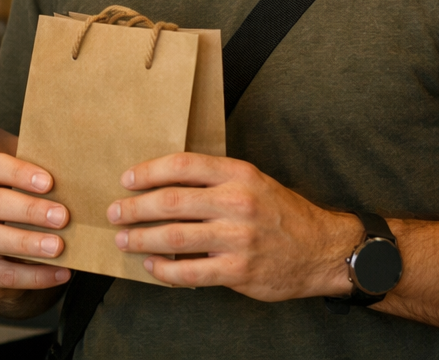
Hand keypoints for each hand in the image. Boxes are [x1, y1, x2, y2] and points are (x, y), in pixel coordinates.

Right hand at [0, 150, 72, 300]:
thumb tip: (80, 189)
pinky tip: (59, 273)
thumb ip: (43, 192)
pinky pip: (2, 274)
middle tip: (61, 217)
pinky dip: (34, 275)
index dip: (19, 172)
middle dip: (29, 210)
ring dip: (27, 242)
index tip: (49, 182)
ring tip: (58, 247)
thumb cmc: (20, 218)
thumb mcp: (25, 198)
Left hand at [109, 152, 359, 299]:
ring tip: (124, 240)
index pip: (182, 165)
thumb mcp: (253, 182)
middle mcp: (237, 203)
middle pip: (170, 202)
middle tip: (114, 212)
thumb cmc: (281, 213)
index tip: (126, 180)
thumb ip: (214, 180)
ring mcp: (238, 239)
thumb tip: (162, 183)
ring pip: (173, 237)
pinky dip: (164, 270)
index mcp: (238, 174)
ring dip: (141, 239)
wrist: (324, 250)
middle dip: (134, 208)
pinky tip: (152, 266)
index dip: (148, 172)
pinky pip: (189, 271)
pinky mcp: (239, 271)